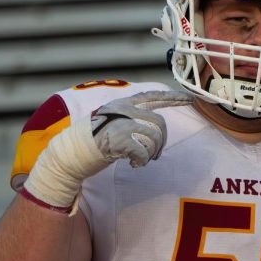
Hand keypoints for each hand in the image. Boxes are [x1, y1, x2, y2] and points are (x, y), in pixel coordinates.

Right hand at [23, 91, 192, 210]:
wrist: (70, 153)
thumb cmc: (93, 140)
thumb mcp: (113, 120)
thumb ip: (131, 117)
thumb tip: (155, 123)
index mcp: (123, 103)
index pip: (153, 96)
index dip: (173, 98)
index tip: (191, 99)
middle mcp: (123, 110)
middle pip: (159, 123)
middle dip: (161, 142)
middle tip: (152, 155)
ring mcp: (120, 123)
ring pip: (154, 138)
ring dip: (151, 154)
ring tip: (140, 159)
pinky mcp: (118, 139)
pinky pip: (144, 151)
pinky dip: (142, 161)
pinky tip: (134, 164)